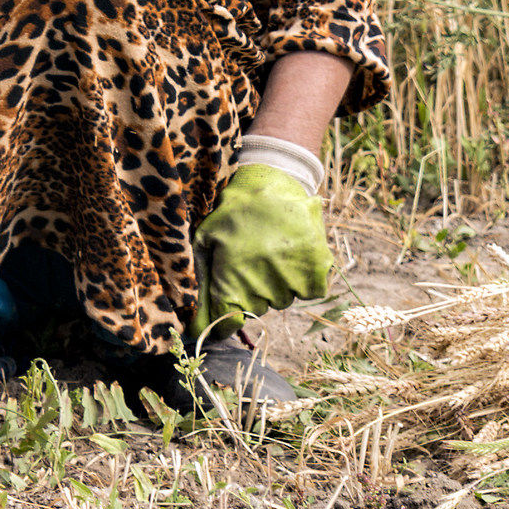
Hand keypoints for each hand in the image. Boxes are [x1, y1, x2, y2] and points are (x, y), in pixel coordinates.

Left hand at [191, 164, 331, 344]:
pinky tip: (294, 257)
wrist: (274, 180)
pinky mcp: (318, 267)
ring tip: (273, 252)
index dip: (225, 321)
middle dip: (253, 291)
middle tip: (253, 260)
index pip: (228, 322)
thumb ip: (200, 282)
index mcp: (232, 280)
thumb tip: (190, 328)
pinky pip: (312, 291)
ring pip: (284, 299)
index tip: (227, 309)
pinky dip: (306, 280)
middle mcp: (263, 285)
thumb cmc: (234, 210)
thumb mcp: (206, 240)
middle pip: (258, 308)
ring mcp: (292, 277)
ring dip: (278, 283)